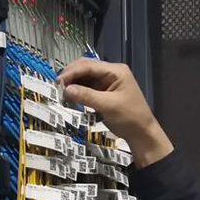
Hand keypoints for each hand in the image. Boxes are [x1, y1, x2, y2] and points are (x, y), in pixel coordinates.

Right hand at [58, 59, 172, 167]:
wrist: (141, 133)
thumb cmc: (129, 117)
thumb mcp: (108, 106)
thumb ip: (87, 96)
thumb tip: (66, 90)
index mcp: (116, 71)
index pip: (89, 65)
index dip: (72, 72)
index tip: (58, 81)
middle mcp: (110, 72)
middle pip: (85, 67)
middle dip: (71, 76)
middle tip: (57, 87)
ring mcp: (106, 81)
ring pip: (84, 77)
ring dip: (73, 83)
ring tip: (61, 92)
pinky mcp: (103, 91)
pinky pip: (87, 87)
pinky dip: (77, 90)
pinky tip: (69, 96)